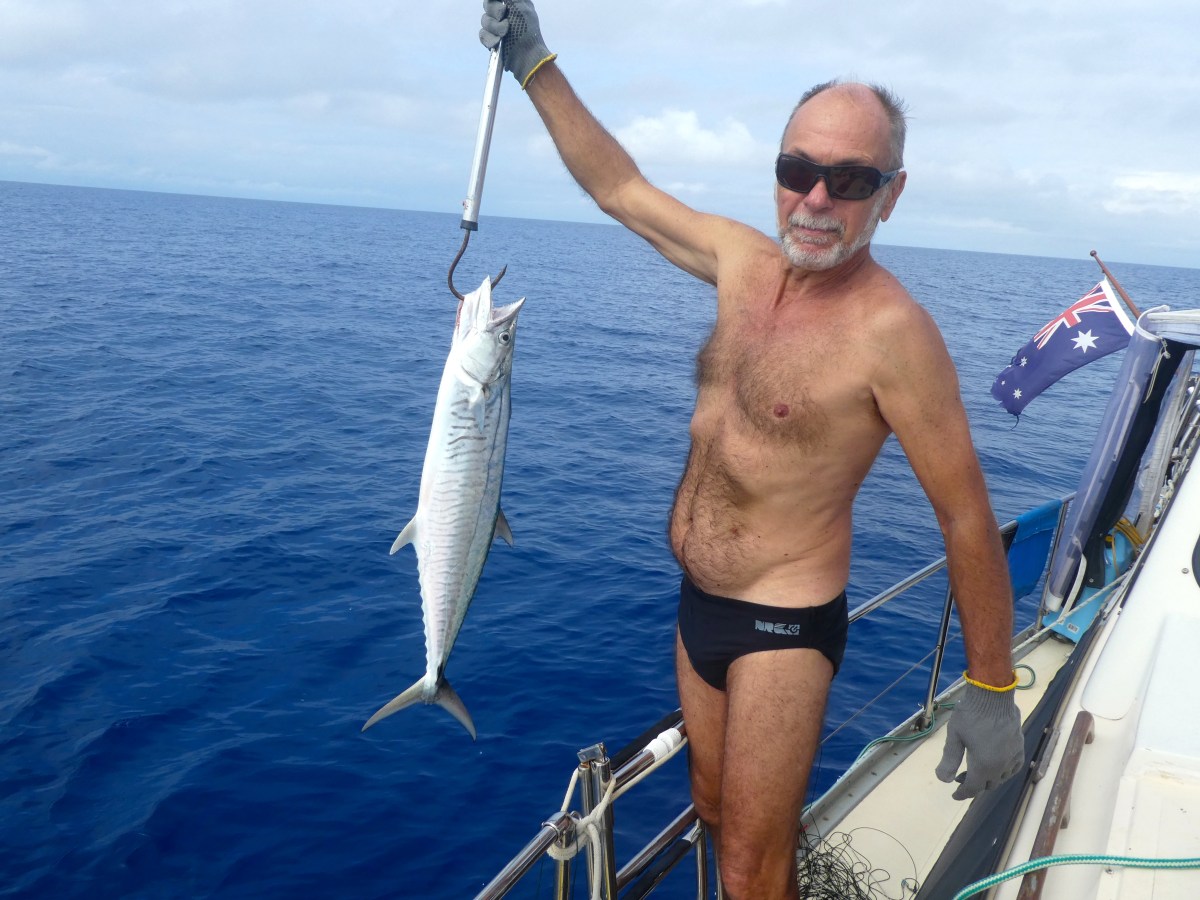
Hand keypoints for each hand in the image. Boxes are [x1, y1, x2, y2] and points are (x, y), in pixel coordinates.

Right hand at [480, 0, 555, 88]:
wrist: (525, 57)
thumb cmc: (527, 32)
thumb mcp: (521, 7)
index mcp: (513, 3)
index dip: (494, 1)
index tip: (503, 8)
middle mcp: (504, 14)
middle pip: (487, 5)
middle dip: (495, 12)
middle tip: (505, 21)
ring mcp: (497, 27)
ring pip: (484, 20)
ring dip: (494, 27)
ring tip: (504, 34)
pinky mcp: (492, 40)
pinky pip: (482, 34)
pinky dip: (489, 39)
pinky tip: (497, 42)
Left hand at [935, 683, 1023, 799]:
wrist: (993, 697)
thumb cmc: (970, 715)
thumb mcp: (954, 737)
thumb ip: (949, 759)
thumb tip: (943, 780)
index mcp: (983, 766)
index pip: (972, 788)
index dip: (962, 793)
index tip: (955, 794)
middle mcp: (1000, 766)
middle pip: (987, 784)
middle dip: (974, 785)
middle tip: (960, 777)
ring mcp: (1012, 757)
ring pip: (1001, 777)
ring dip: (988, 778)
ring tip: (976, 770)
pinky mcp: (1019, 747)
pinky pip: (1013, 767)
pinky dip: (1004, 771)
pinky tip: (997, 764)